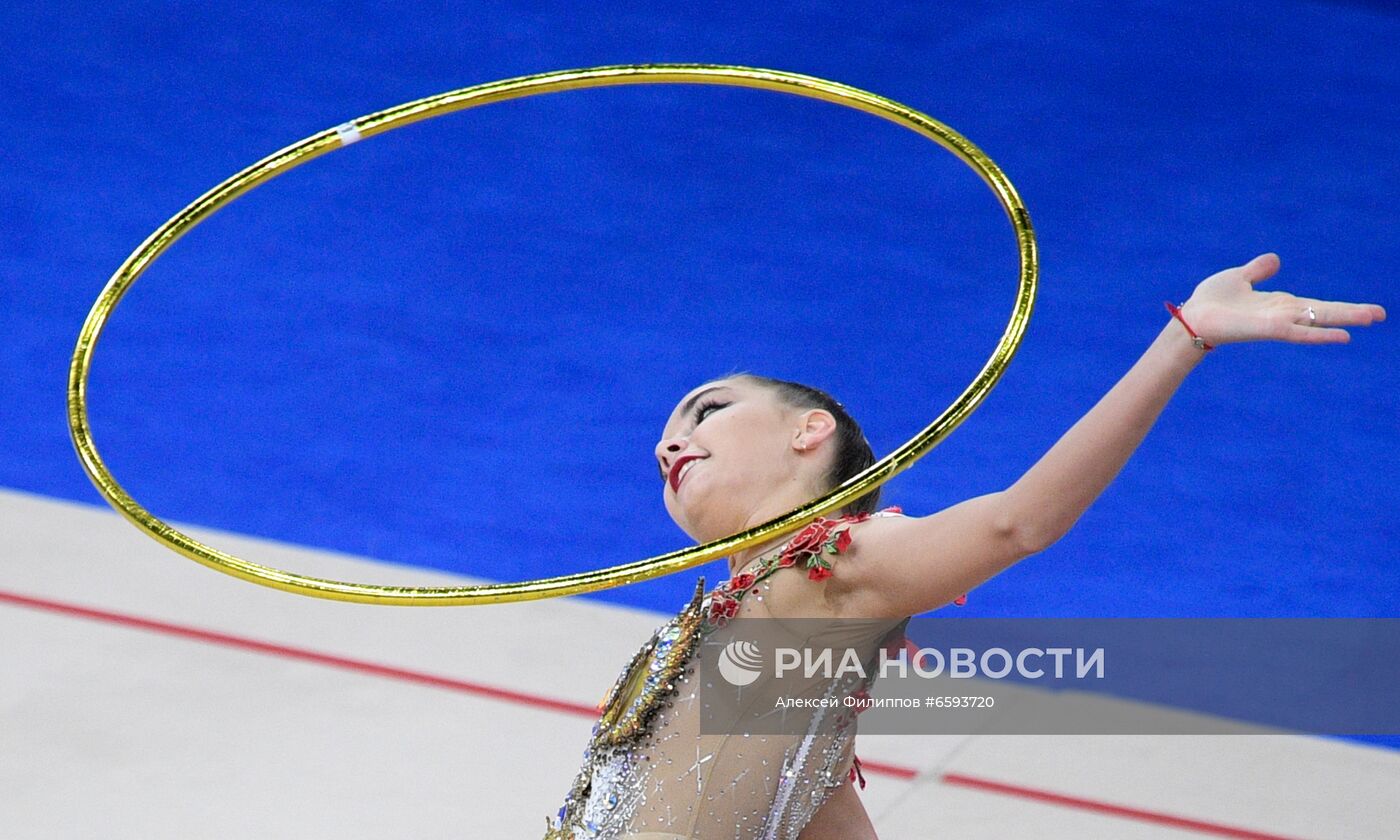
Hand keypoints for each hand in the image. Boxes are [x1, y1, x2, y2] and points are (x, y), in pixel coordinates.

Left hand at [1179, 253, 1385, 346]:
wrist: (1192, 317)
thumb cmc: (1212, 302)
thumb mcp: (1239, 278)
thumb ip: (1258, 271)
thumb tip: (1275, 259)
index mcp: (1279, 304)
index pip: (1317, 305)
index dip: (1341, 307)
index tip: (1368, 311)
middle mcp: (1283, 314)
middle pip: (1324, 312)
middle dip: (1352, 313)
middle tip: (1381, 314)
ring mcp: (1277, 323)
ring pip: (1317, 320)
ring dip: (1344, 319)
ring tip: (1372, 317)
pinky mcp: (1268, 329)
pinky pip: (1297, 332)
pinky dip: (1318, 334)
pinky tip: (1341, 336)